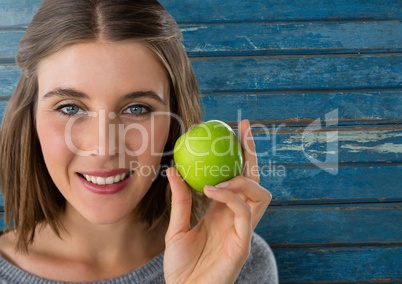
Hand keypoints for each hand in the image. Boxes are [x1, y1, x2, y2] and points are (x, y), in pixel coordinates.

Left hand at [164, 119, 271, 283]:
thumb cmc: (182, 266)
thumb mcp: (177, 228)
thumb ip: (180, 200)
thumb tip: (173, 169)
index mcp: (224, 212)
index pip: (238, 178)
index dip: (240, 155)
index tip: (235, 130)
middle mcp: (237, 218)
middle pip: (255, 180)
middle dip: (252, 154)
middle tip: (241, 131)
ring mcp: (243, 230)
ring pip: (260, 194)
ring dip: (242, 179)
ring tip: (218, 178)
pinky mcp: (243, 242)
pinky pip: (243, 211)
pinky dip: (230, 196)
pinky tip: (211, 190)